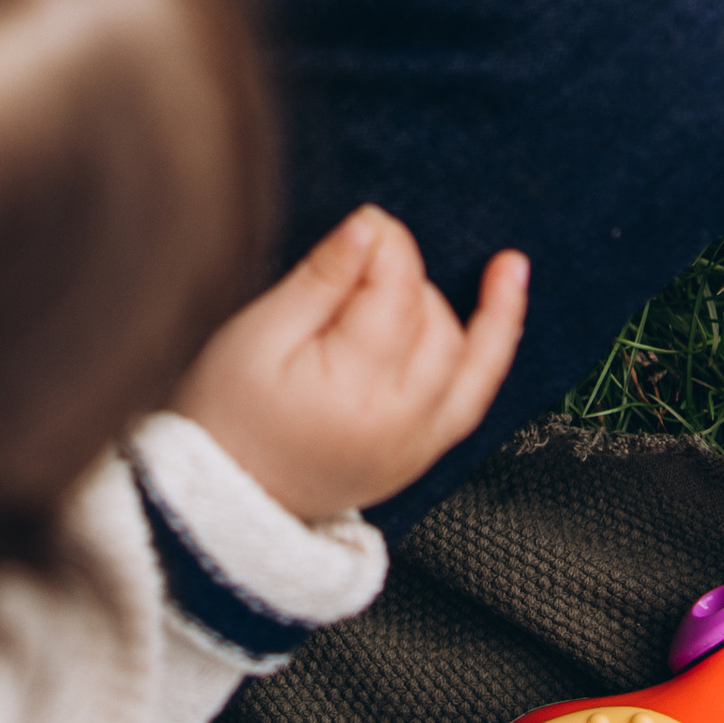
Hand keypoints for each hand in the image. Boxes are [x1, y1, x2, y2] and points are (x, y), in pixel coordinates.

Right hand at [172, 206, 527, 521]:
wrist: (221, 499)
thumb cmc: (226, 417)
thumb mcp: (257, 336)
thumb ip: (318, 281)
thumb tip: (366, 230)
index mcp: (355, 387)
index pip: (397, 291)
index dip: (387, 244)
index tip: (364, 223)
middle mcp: (401, 420)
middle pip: (436, 322)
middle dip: (410, 276)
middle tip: (364, 257)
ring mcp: (418, 442)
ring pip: (472, 361)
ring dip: (470, 311)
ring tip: (492, 270)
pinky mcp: (421, 453)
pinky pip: (473, 397)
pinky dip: (490, 352)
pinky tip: (502, 310)